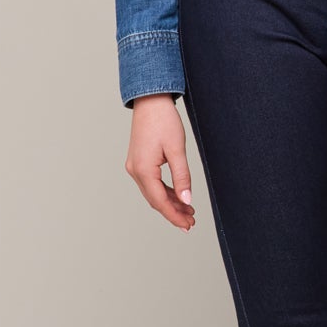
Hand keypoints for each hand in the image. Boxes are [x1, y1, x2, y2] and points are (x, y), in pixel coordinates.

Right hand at [125, 95, 195, 229]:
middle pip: (155, 200)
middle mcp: (135, 171)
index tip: (188, 226)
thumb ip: (182, 177)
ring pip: (153, 193)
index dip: (174, 216)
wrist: (151, 101)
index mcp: (143, 170)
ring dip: (170, 203)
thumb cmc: (164, 121)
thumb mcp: (177, 150)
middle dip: (173, 212)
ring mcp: (135, 167)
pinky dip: (164, 191)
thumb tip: (187, 200)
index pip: (160, 201)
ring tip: (188, 211)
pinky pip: (151, 183)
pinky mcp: (138, 162)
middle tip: (191, 222)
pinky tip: (177, 196)